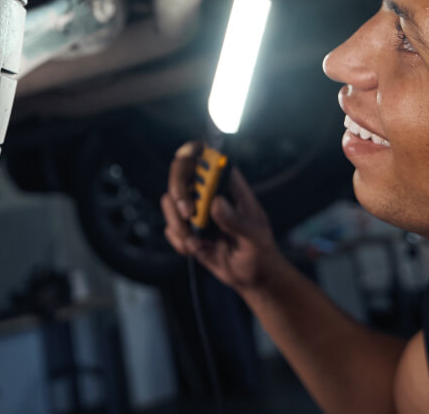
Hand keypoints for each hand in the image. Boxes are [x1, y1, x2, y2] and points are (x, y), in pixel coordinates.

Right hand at [160, 142, 281, 293]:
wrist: (251, 276)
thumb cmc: (259, 250)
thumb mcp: (255, 237)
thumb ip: (237, 222)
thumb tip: (217, 203)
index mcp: (228, 183)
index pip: (206, 154)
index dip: (192, 151)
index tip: (188, 162)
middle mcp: (207, 191)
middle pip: (180, 172)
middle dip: (179, 192)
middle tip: (187, 214)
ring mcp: (195, 209)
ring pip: (169, 201)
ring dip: (179, 225)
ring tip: (197, 245)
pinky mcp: (185, 228)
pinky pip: (169, 228)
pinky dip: (180, 242)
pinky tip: (197, 251)